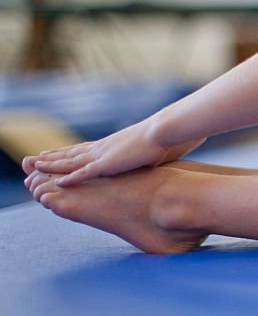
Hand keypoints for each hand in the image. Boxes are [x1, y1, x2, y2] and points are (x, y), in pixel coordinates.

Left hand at [22, 121, 204, 186]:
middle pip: (71, 153)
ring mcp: (104, 155)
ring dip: (52, 165)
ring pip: (71, 162)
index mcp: (112, 144)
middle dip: (52, 156)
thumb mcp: (151, 149)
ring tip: (34, 167)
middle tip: (33, 159)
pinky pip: (84, 173)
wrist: (165, 132)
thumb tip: (154, 158)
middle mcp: (103, 148)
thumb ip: (144, 155)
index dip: (68, 151)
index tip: (55, 152)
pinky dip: (71, 178)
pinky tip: (59, 183)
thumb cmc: (164, 139)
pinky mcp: (109, 164)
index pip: (84, 148)